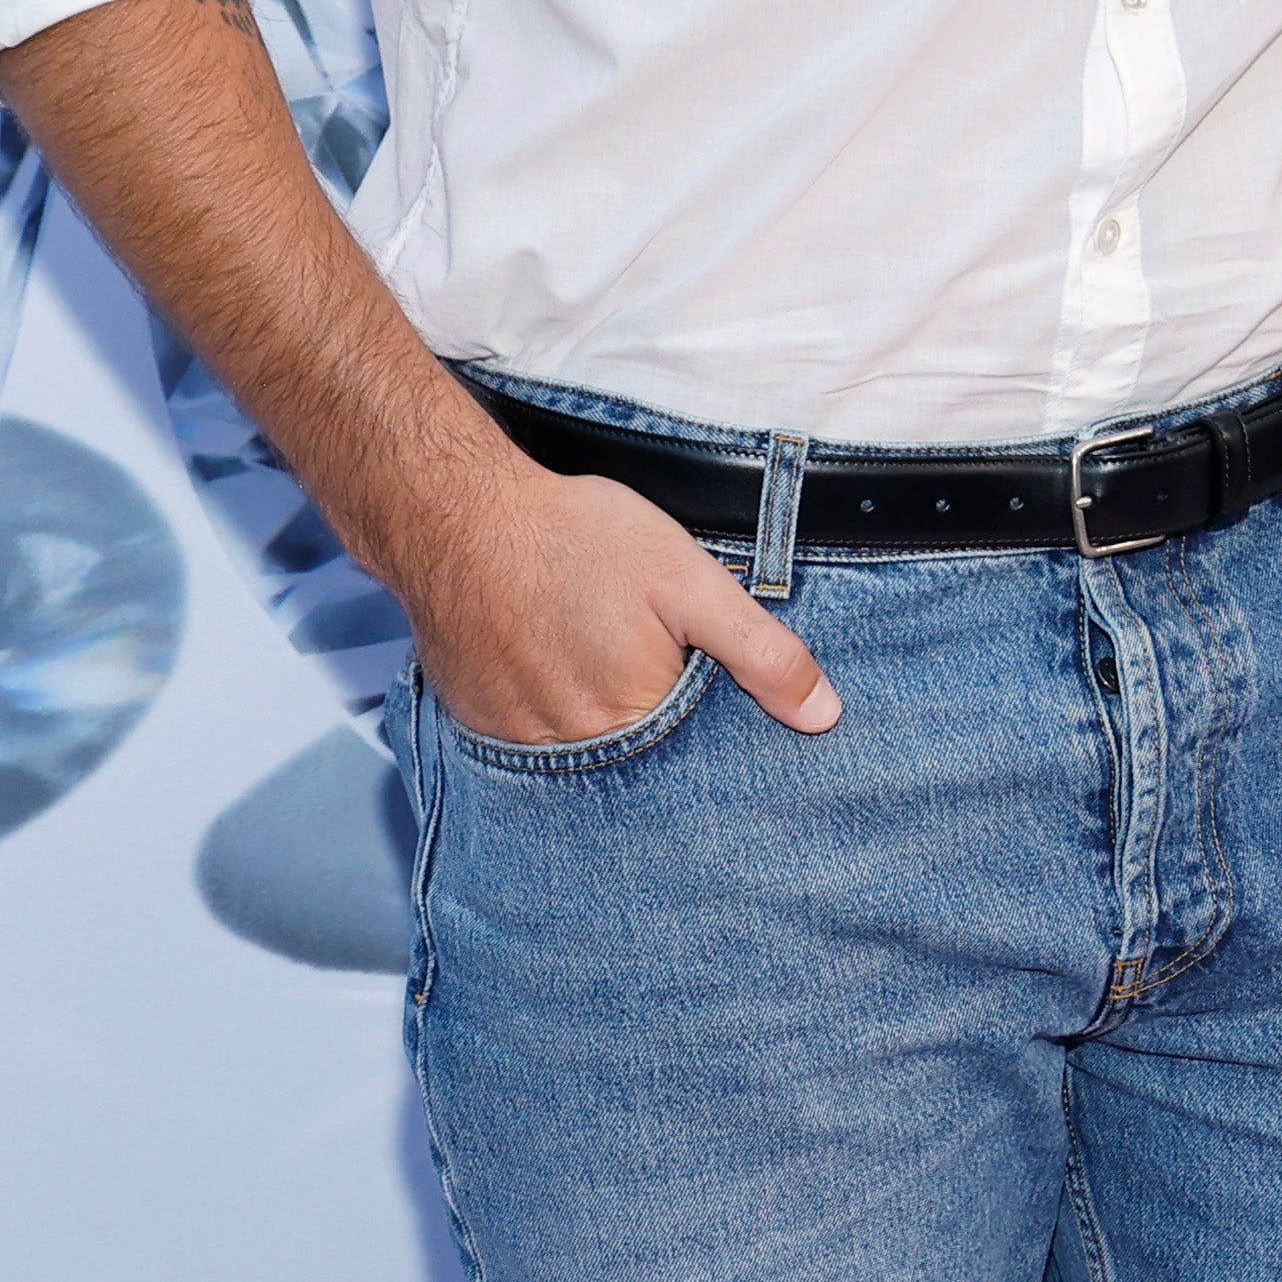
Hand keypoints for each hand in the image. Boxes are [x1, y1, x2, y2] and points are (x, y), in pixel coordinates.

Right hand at [403, 464, 840, 748]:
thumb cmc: (577, 540)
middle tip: (647, 662)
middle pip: (641, 764)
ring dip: (605, 724)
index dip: (714, 733)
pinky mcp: (482, 725)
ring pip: (587, 755)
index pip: (697, 763)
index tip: (713, 700)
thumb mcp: (690, 582)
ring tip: (602, 662)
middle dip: (661, 730)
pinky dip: (555, 713)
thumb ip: (760, 652)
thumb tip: (822, 715)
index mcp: (635, 723)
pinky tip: (561, 666)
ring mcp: (518, 745)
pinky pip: (535, 743)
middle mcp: (573, 753)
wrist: (458, 517)